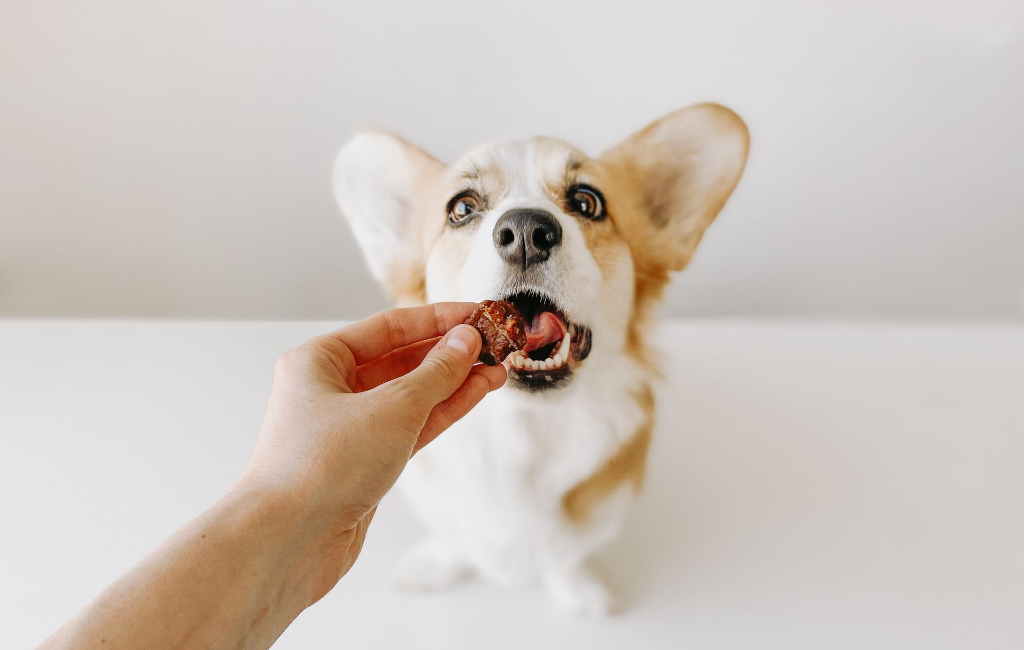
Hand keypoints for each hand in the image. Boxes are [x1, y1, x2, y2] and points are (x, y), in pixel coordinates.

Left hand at [235, 302, 505, 602]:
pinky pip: (410, 426)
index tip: (479, 314)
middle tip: (495, 344)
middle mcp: (329, 390)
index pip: (389, 327)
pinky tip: (475, 395)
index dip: (439, 320)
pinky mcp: (364, 463)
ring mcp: (348, 429)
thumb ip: (436, 372)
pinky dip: (442, 411)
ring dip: (453, 383)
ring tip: (497, 370)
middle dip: (450, 353)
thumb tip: (466, 341)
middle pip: (401, 360)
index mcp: (319, 361)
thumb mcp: (392, 407)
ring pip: (410, 396)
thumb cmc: (320, 466)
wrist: (287, 542)